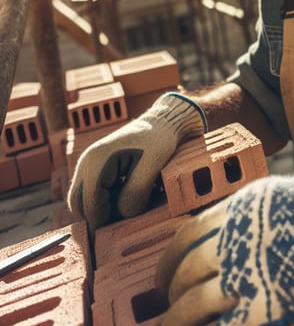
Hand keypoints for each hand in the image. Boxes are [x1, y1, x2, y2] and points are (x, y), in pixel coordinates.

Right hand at [67, 92, 205, 229]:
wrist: (163, 123)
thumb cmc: (159, 141)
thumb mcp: (152, 166)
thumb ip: (135, 192)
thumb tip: (123, 214)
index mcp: (95, 162)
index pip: (89, 205)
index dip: (105, 218)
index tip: (126, 221)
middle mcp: (86, 163)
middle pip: (79, 205)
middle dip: (100, 215)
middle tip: (125, 215)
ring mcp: (89, 165)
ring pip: (84, 200)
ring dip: (101, 208)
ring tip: (129, 202)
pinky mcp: (96, 168)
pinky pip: (92, 192)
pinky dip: (105, 200)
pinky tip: (126, 194)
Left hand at [156, 161, 293, 324]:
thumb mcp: (275, 195)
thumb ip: (246, 211)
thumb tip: (227, 222)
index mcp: (234, 212)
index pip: (187, 235)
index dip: (170, 256)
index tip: (166, 268)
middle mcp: (232, 241)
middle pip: (186, 268)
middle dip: (170, 285)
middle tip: (165, 296)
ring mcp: (244, 274)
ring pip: (192, 300)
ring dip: (175, 315)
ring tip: (165, 322)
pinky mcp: (260, 305)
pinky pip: (220, 322)